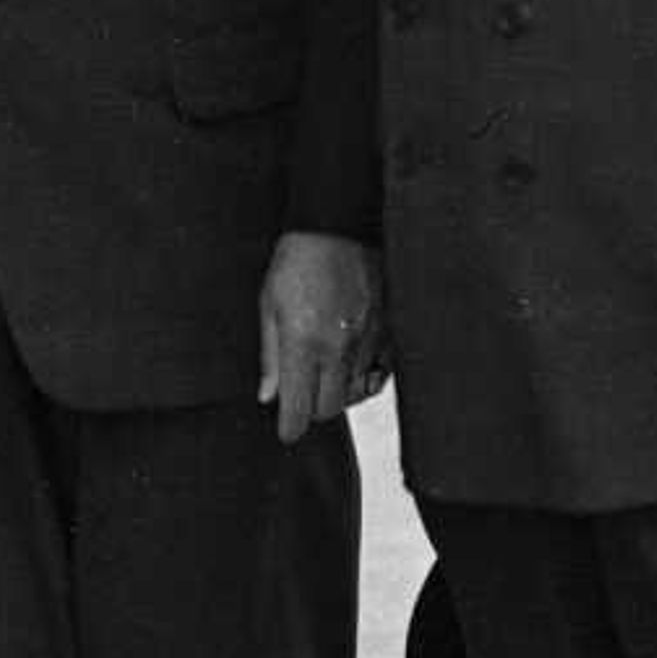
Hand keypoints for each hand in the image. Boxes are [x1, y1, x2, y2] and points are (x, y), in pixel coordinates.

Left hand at [257, 232, 381, 442]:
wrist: (338, 226)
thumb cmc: (297, 261)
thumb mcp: (269, 306)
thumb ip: (270, 357)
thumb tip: (268, 396)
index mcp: (304, 342)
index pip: (299, 408)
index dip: (290, 427)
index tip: (285, 431)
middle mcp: (339, 347)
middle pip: (330, 409)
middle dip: (313, 411)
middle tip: (301, 399)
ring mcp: (368, 340)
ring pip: (357, 393)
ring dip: (340, 394)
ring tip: (324, 378)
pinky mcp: (388, 331)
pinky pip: (381, 372)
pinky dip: (366, 378)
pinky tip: (351, 366)